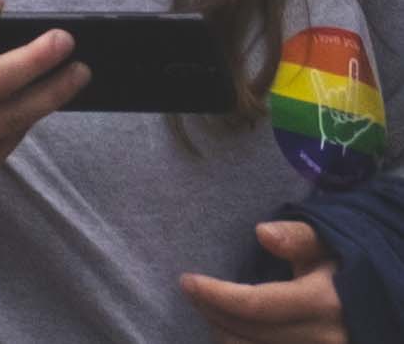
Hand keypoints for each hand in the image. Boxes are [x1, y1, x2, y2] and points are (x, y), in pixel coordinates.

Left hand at [186, 218, 347, 340]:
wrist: (379, 299)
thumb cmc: (345, 264)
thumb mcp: (327, 242)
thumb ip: (296, 236)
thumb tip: (262, 233)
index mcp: (324, 302)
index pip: (257, 306)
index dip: (216, 295)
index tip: (187, 281)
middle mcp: (324, 337)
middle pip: (250, 332)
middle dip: (211, 311)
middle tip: (192, 291)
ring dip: (223, 332)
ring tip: (210, 309)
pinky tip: (231, 328)